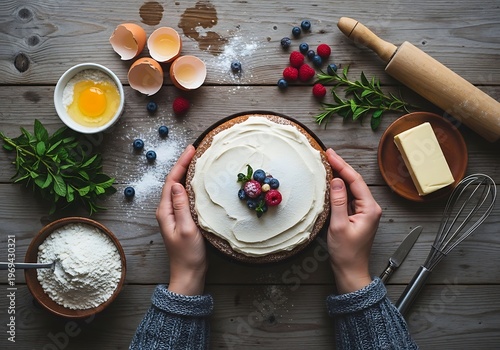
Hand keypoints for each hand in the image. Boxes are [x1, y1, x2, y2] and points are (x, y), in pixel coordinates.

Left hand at [156, 145, 206, 295]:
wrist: (189, 274)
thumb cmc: (188, 254)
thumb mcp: (187, 228)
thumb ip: (181, 206)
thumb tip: (178, 184)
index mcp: (165, 211)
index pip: (171, 181)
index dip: (181, 163)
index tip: (191, 149)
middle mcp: (167, 210)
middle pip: (174, 181)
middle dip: (184, 164)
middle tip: (196, 150)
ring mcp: (174, 214)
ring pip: (179, 188)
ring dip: (187, 173)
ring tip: (198, 161)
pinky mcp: (182, 219)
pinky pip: (185, 196)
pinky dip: (192, 185)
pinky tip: (200, 182)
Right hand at [325, 149, 381, 293]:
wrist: (351, 271)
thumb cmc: (346, 253)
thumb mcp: (338, 225)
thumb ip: (338, 201)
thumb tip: (336, 181)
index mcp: (370, 209)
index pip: (355, 181)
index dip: (342, 166)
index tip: (330, 154)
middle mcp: (370, 208)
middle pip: (355, 182)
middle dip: (342, 167)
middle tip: (328, 154)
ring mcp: (365, 212)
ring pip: (352, 188)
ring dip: (341, 176)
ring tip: (328, 163)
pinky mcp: (358, 216)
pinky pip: (350, 197)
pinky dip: (340, 188)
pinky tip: (332, 182)